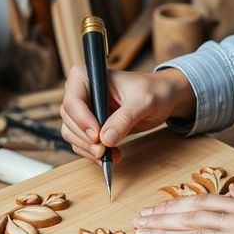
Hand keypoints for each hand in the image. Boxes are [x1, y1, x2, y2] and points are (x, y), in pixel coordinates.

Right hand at [60, 66, 194, 162]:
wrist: (164, 98)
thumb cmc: (154, 90)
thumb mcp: (144, 101)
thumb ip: (125, 118)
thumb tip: (106, 138)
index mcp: (89, 76)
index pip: (73, 100)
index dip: (82, 120)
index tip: (97, 136)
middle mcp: (82, 92)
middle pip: (69, 119)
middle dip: (84, 138)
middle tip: (103, 150)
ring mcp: (85, 110)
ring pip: (71, 133)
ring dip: (87, 148)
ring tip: (109, 156)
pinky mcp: (91, 125)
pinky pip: (81, 142)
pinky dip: (92, 153)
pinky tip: (111, 156)